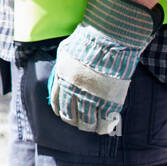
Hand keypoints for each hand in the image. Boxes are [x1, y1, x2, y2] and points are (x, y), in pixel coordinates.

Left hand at [48, 0, 161, 134]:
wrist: (108, 36)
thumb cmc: (88, 40)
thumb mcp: (66, 52)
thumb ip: (63, 68)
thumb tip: (60, 78)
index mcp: (62, 77)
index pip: (57, 102)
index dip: (62, 111)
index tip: (66, 115)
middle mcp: (74, 88)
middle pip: (71, 114)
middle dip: (75, 121)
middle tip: (80, 124)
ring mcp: (92, 93)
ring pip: (87, 119)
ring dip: (89, 126)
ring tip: (92, 128)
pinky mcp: (108, 96)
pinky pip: (105, 118)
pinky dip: (104, 125)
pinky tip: (105, 128)